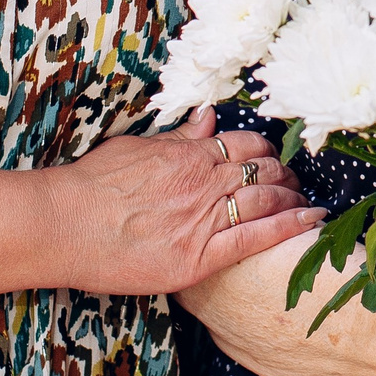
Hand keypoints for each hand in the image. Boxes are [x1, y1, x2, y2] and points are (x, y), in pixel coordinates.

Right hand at [52, 108, 319, 293]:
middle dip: (285, 175)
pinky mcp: (198, 257)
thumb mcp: (135, 147)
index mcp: (188, 154)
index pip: (244, 145)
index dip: (266, 151)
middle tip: (296, 181)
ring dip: (293, 198)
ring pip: (266, 200)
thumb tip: (207, 118)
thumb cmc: (89, 185)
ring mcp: (203, 219)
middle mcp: (203, 182)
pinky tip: (311, 221)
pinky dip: (289, 227)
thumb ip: (177, 135)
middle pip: (263, 171)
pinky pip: (256, 239)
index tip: (274, 158)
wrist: (63, 224)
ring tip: (306, 201)